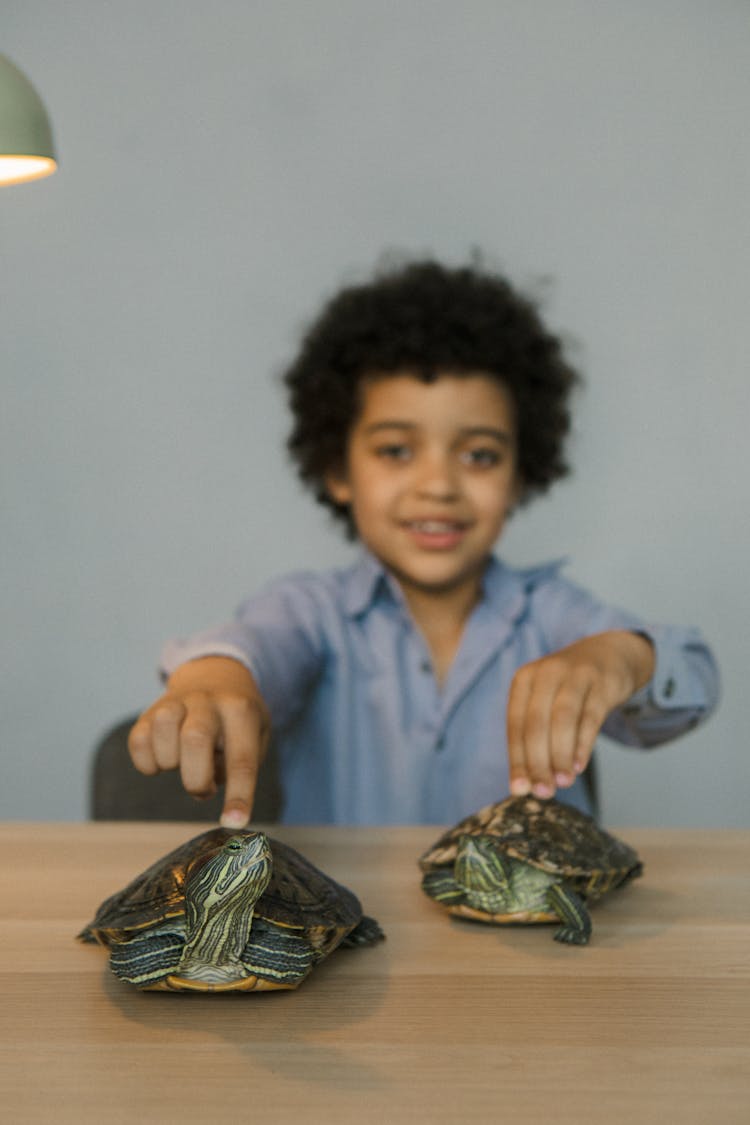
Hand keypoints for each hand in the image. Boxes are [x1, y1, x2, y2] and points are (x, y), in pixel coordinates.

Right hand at [127, 656, 269, 828]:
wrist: (216, 676)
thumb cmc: (238, 720)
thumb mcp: (255, 736)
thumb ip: (238, 766)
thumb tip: (211, 795)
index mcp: (241, 711)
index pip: (242, 758)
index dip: (238, 794)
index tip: (234, 822)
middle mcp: (208, 701)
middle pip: (195, 739)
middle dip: (196, 778)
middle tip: (204, 787)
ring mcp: (177, 702)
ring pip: (162, 729)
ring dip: (170, 761)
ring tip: (183, 763)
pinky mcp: (150, 710)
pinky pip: (138, 739)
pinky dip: (146, 761)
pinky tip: (162, 760)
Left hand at [506, 631, 654, 798]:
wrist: (607, 655)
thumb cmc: (567, 689)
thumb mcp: (544, 702)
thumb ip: (535, 736)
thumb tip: (528, 784)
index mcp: (524, 680)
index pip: (516, 725)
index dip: (517, 759)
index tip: (519, 790)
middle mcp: (546, 674)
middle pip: (536, 724)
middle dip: (538, 762)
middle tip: (543, 792)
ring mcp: (574, 676)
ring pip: (562, 720)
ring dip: (561, 756)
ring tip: (562, 783)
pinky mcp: (601, 683)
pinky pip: (590, 717)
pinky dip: (583, 744)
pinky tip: (579, 766)